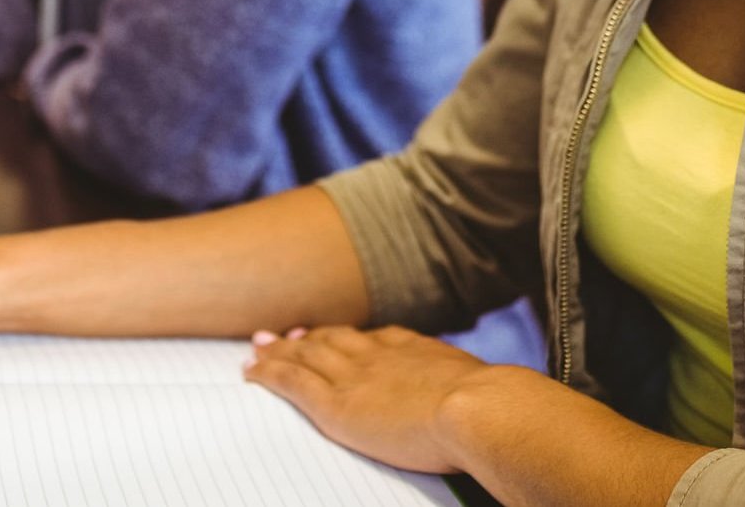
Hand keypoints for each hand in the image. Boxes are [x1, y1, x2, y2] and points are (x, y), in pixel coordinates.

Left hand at [242, 325, 501, 475]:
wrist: (479, 409)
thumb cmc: (492, 409)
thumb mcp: (484, 390)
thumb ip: (472, 392)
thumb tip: (493, 401)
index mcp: (415, 351)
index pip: (373, 340)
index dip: (347, 338)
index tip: (333, 336)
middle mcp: (379, 355)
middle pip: (333, 340)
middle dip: (306, 338)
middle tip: (281, 335)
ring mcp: (355, 376)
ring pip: (305, 356)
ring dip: (278, 351)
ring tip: (257, 348)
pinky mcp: (336, 403)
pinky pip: (291, 382)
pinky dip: (268, 374)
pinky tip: (250, 371)